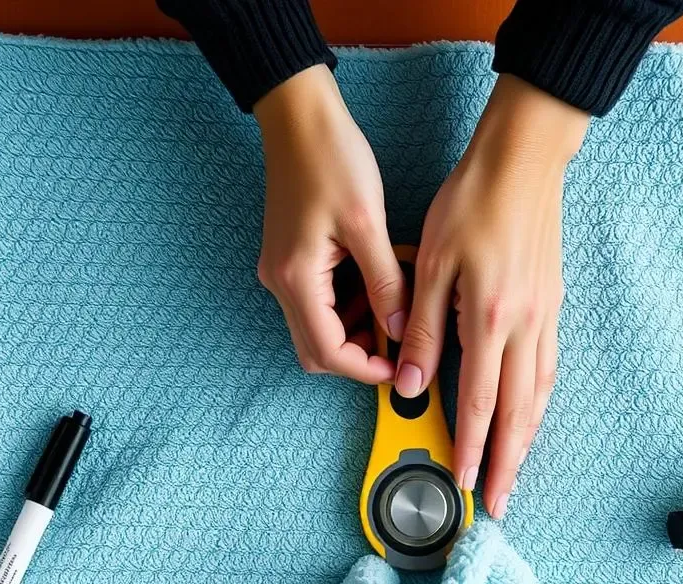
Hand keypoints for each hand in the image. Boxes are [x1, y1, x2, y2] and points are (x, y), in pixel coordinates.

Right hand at [254, 65, 407, 383]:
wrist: (298, 115)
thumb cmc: (331, 158)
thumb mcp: (367, 224)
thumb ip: (385, 284)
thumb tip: (402, 330)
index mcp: (297, 278)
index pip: (327, 352)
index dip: (364, 368)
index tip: (397, 366)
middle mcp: (281, 283)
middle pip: (316, 351)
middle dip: (358, 356)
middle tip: (398, 342)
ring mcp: (282, 273)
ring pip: (317, 330)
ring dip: (355, 331)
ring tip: (392, 306)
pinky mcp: (289, 261)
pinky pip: (317, 304)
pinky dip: (348, 308)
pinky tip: (375, 285)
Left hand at [397, 75, 588, 517]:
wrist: (524, 159)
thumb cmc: (472, 202)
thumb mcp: (431, 262)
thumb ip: (422, 330)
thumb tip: (409, 384)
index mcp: (490, 318)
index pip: (477, 402)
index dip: (469, 448)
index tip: (462, 483)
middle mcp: (525, 326)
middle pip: (518, 413)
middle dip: (507, 463)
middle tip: (499, 501)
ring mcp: (545, 317)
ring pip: (539, 396)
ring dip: (528, 441)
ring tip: (517, 471)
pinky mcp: (552, 305)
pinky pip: (549, 370)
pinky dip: (540, 404)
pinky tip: (533, 415)